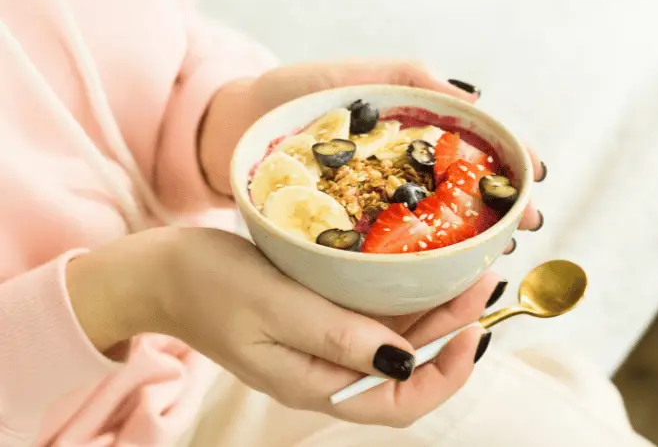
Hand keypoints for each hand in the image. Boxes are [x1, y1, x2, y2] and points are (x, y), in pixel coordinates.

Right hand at [66, 227, 503, 426]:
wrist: (163, 272)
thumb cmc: (209, 287)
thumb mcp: (274, 309)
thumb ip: (337, 336)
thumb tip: (406, 361)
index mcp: (314, 383)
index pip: (398, 402)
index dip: (446, 373)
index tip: (473, 328)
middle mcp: (326, 369)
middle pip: (406, 367)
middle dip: (452, 331)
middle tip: (481, 282)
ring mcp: (322, 342)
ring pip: (395, 339)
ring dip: (433, 311)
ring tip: (465, 272)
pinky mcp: (316, 315)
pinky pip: (371, 314)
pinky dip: (402, 295)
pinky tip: (419, 268)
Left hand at [198, 60, 545, 248]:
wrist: (227, 132)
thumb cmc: (286, 96)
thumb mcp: (349, 78)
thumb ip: (407, 78)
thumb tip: (473, 99)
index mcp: (405, 133)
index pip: (470, 147)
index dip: (506, 161)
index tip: (533, 176)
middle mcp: (397, 171)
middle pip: (461, 190)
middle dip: (499, 207)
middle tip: (526, 224)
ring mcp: (375, 202)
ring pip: (435, 223)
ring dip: (472, 236)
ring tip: (498, 249)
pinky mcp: (349, 232)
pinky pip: (393, 249)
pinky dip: (423, 259)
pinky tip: (447, 270)